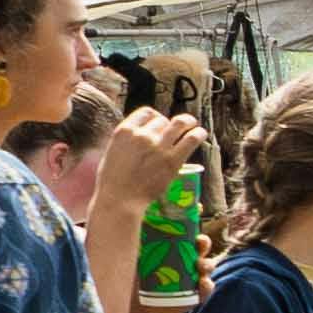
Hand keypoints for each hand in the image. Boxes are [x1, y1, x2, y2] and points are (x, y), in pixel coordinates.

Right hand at [95, 107, 199, 225]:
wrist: (119, 200)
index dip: (155, 117)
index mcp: (124, 131)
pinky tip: (200, 133)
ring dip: (187, 122)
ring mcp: (158, 147)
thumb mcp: (112, 152)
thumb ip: (127, 141)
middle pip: (162, 120)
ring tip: (192, 124)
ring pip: (179, 123)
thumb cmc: (112, 181)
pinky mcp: (172, 160)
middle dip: (168, 125)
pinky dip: (198, 133)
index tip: (159, 123)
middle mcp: (142, 135)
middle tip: (172, 133)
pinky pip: (191, 139)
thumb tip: (141, 137)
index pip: (146, 113)